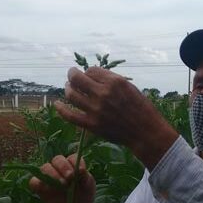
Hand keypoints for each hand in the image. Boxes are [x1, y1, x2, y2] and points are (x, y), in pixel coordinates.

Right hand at [28, 154, 95, 202]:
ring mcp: (49, 177)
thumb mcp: (88, 187)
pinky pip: (34, 181)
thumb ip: (85, 178)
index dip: (75, 163)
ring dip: (52, 174)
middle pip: (57, 159)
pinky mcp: (40, 187)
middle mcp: (59, 168)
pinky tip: (47, 189)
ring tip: (61, 185)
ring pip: (45, 167)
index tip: (81, 171)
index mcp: (72, 165)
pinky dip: (38, 183)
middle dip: (63, 166)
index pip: (71, 158)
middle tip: (70, 177)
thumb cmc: (83, 196)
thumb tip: (80, 170)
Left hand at [55, 66, 178, 168]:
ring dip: (67, 89)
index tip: (89, 76)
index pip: (91, 70)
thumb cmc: (141, 108)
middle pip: (77, 79)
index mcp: (114, 82)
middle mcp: (103, 93)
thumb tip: (92, 75)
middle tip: (71, 76)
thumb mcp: (129, 87)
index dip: (88, 72)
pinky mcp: (91, 124)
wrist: (145, 132)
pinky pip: (70, 115)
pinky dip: (61, 109)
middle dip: (71, 74)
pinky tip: (57, 105)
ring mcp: (95, 109)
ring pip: (71, 94)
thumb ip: (111, 80)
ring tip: (68, 88)